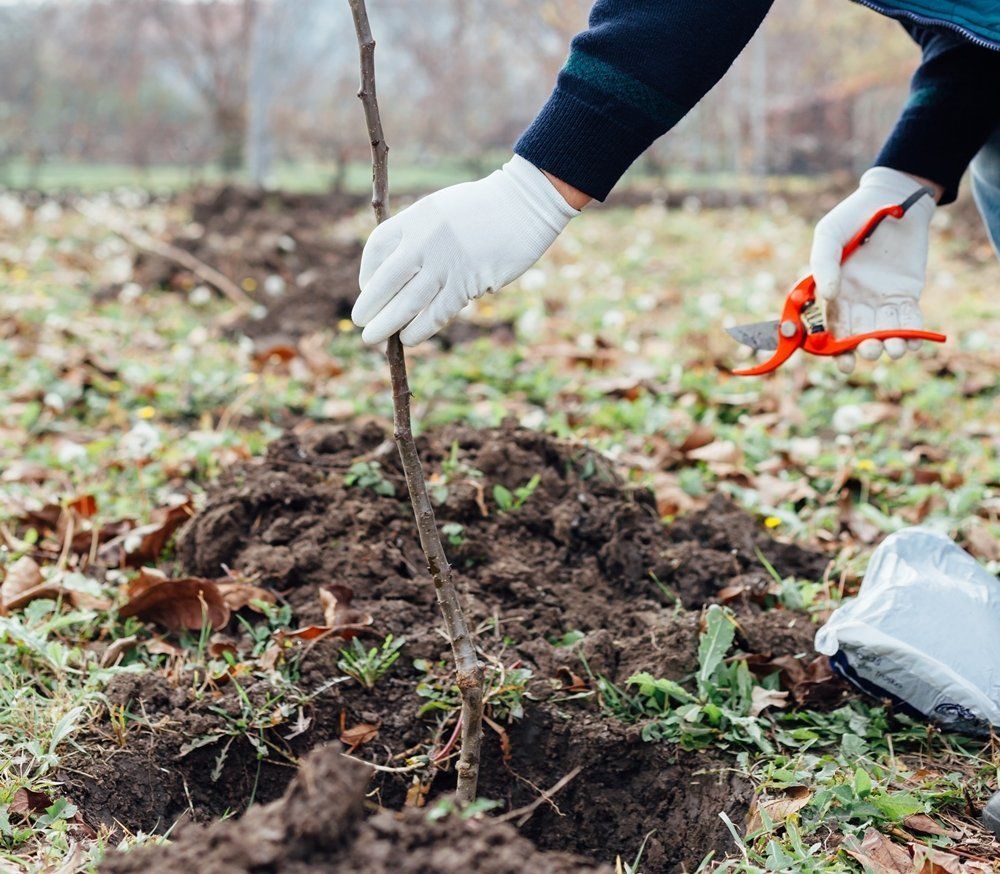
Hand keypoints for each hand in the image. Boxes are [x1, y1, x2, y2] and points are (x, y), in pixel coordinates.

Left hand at [352, 155, 578, 345]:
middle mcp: (425, 240)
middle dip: (370, 306)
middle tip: (361, 324)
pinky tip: (408, 338)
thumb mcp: (441, 209)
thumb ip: (419, 234)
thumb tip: (400, 273)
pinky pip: (437, 313)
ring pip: (408, 303)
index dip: (367, 271)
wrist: (525, 205)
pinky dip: (419, 329)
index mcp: (416, 217)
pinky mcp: (469, 282)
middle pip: (386, 281)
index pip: (377, 247)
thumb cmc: (484, 208)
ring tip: (372, 339)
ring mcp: (447, 263)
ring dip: (387, 325)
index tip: (367, 287)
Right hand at [810, 167, 936, 373]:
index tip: (843, 362)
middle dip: (864, 348)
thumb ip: (823, 264)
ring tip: (893, 349)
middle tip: (870, 351)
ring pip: (884, 331)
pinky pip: (909, 319)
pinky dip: (911, 333)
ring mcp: (883, 299)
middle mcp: (856, 301)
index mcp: (833, 294)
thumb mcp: (829, 234)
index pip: (832, 328)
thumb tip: (826, 297)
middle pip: (858, 335)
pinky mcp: (906, 293)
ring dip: (889, 344)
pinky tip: (912, 341)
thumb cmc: (853, 216)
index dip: (836, 349)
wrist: (892, 198)